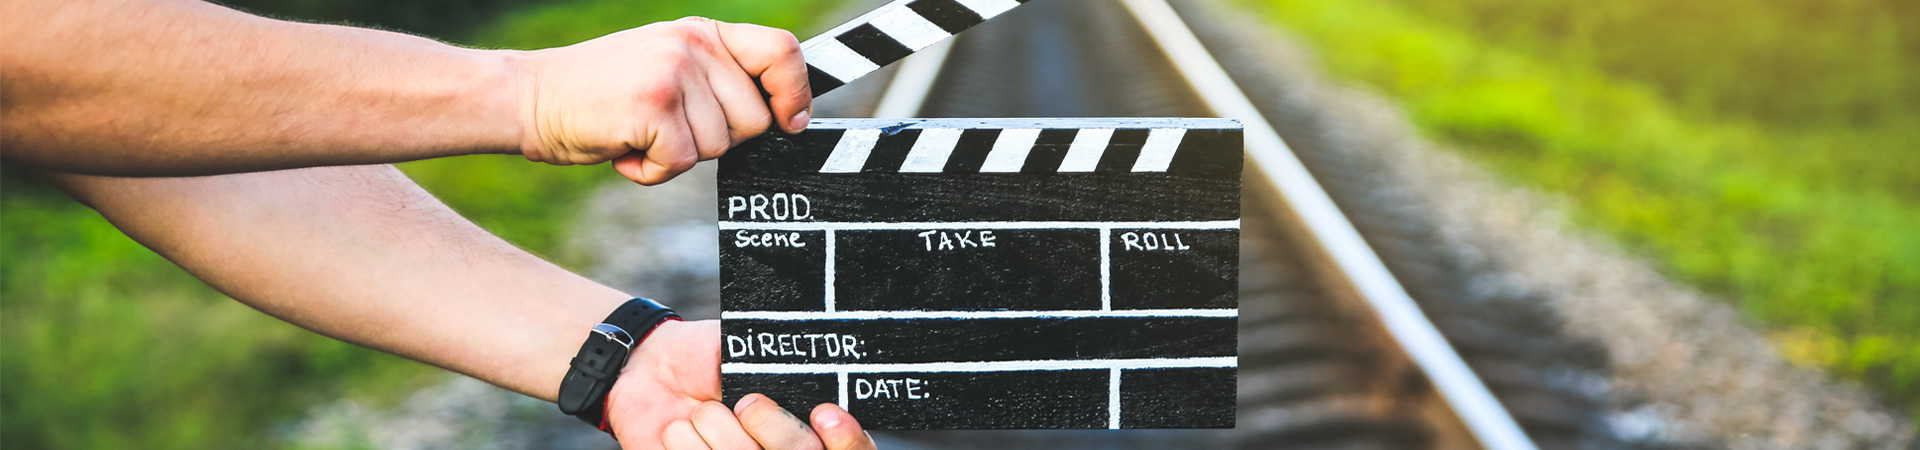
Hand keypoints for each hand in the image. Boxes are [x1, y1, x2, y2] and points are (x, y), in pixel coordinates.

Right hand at [511, 17, 812, 184]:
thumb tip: (784, 116)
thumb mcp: (667, 66)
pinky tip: (624, 147)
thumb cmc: (603, 95)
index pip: (783, 51)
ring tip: (639, 132)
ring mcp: (674, 72)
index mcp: (704, 32)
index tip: (793, 123)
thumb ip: (718, 79)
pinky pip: (681, 164)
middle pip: (755, 120)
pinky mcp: (654, 105)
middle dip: (716, 141)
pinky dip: (650, 171)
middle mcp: (694, 45)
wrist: (529, 98)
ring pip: (719, 147)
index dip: (796, 93)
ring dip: (679, 157)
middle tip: (667, 126)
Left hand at [605, 320, 875, 449]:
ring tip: (698, 414)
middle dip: (776, 431)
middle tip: (746, 403)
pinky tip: (677, 432)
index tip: (824, 414)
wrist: (644, 369)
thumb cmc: (706, 357)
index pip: (854, 447)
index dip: (847, 438)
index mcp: (809, 422)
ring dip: (723, 438)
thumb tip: (815, 370)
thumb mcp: (751, 351)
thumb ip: (785, 366)